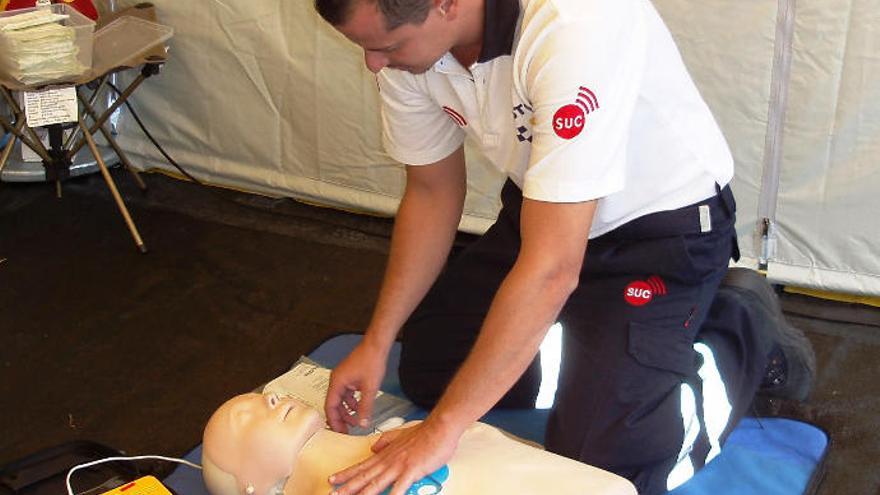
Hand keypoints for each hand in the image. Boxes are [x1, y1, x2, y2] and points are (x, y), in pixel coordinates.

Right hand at [325, 341, 388, 432]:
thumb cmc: (371, 361)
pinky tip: (360, 408)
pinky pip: (347, 393)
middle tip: (347, 431)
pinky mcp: (349, 376)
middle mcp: (336, 380)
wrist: (376, 345)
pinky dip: (352, 402)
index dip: (334, 421)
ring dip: (347, 411)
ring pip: (341, 399)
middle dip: (340, 418)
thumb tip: (363, 423)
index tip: (340, 432)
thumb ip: (366, 407)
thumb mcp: (370, 388)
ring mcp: (343, 378)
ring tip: (356, 421)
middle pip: (334, 404)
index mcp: (337, 383)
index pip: (330, 407)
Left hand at [328, 421, 460, 494]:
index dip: (346, 474)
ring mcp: (399, 466)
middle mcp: (389, 461)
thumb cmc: (424, 433)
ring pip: (376, 483)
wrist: (439, 427)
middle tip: (333, 494)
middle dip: (347, 487)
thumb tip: (374, 447)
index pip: (362, 466)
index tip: (333, 480)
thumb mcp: (400, 435)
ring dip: (362, 493)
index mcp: (386, 454)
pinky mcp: (411, 471)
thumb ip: (386, 441)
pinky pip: (399, 487)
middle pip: (364, 477)